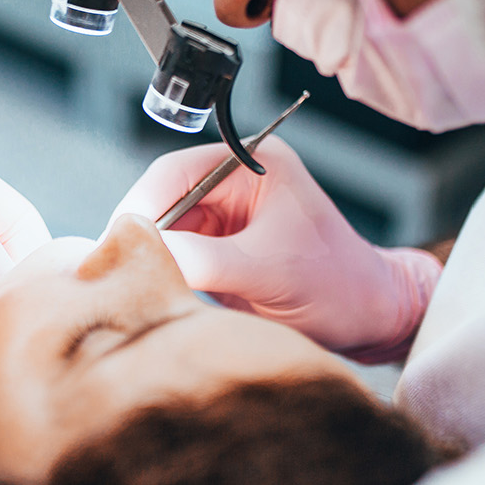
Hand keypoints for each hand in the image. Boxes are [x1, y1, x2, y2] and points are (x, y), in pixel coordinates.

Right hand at [112, 139, 439, 361]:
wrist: (370, 319)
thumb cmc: (337, 286)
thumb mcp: (268, 272)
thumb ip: (205, 261)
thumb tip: (144, 254)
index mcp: (252, 165)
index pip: (174, 173)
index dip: (141, 205)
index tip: (117, 241)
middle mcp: (234, 185)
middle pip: (161, 201)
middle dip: (140, 235)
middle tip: (114, 270)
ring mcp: (225, 220)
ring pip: (162, 233)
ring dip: (149, 258)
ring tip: (131, 286)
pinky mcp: (219, 253)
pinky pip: (175, 258)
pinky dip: (162, 276)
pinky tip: (153, 295)